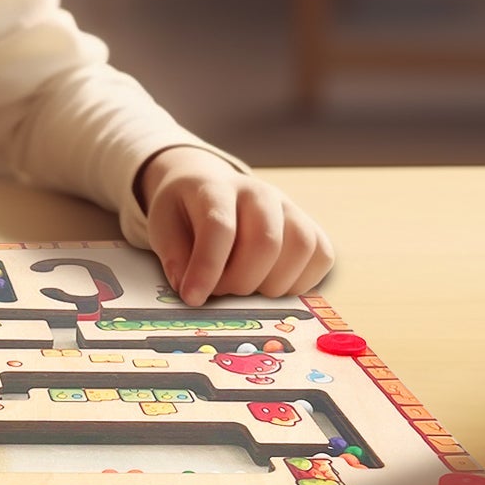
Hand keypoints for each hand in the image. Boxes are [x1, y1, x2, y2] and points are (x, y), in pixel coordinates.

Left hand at [134, 146, 333, 306]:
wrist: (207, 187)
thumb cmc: (185, 211)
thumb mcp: (163, 225)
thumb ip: (174, 255)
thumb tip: (189, 288)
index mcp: (215, 187)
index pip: (219, 226)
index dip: (207, 267)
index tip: (192, 297)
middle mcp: (258, 191)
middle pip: (265, 242)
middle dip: (240, 281)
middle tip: (220, 291)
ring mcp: (288, 207)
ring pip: (300, 248)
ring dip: (272, 284)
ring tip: (245, 288)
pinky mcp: (310, 226)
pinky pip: (321, 256)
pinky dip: (300, 282)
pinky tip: (271, 284)